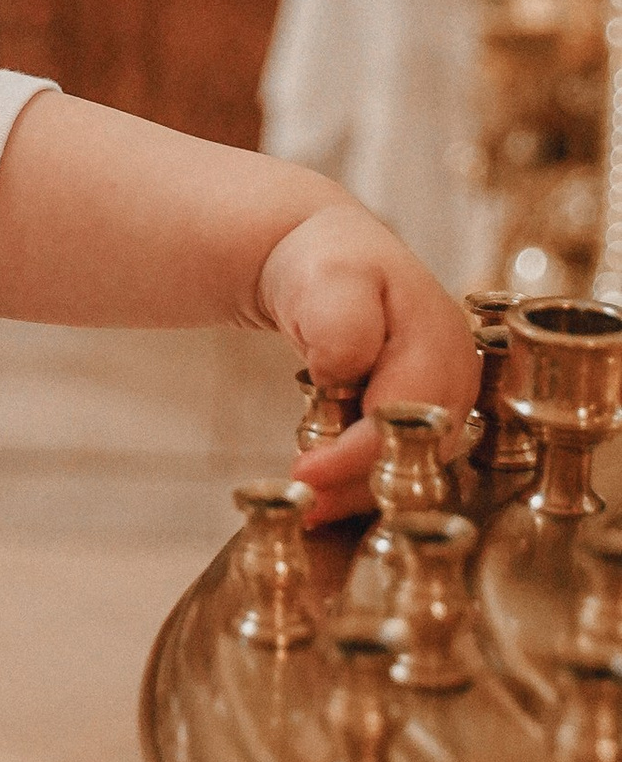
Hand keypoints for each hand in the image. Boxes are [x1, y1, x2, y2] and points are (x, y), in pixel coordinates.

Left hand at [260, 198, 476, 516]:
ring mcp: (446, 397)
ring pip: (417, 465)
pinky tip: (326, 491)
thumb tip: (347, 373)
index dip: (358, 454)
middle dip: (364, 485)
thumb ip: (342, 326)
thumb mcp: (329, 281)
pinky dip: (365, 479)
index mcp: (440, 341)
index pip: (409, 417)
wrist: (324, 255)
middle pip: (422, 452)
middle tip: (308, 506)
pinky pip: (406, 459)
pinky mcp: (426, 413)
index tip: (306, 474)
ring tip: (312, 505)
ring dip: (363, 490)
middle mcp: (456, 376)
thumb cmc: (327, 265)